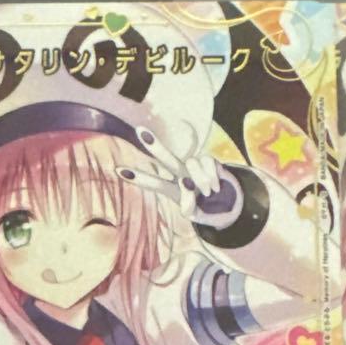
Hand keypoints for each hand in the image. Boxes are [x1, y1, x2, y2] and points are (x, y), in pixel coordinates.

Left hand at [115, 126, 236, 225]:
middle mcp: (180, 174)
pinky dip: (213, 177)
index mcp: (172, 189)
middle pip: (167, 158)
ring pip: (192, 164)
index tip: (118, 170)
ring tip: (207, 192)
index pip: (154, 183)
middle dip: (155, 145)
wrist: (227, 208)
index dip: (138, 178)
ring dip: (201, 180)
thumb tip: (188, 184)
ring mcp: (194, 166)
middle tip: (139, 130)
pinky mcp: (209, 160)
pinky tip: (216, 186)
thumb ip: (189, 205)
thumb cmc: (206, 211)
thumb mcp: (195, 214)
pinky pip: (208, 163)